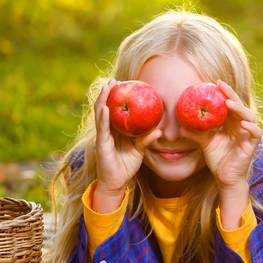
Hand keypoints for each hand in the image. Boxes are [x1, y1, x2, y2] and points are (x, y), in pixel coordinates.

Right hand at [94, 79, 161, 199]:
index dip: (117, 96)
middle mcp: (107, 130)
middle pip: (105, 107)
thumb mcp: (140, 150)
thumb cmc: (127, 165)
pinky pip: (102, 128)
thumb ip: (147, 139)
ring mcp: (103, 136)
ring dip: (103, 99)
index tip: (123, 83)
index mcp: (116, 130)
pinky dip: (103, 117)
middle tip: (113, 79)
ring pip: (101, 114)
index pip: (115, 109)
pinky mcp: (101, 144)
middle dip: (108, 93)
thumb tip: (161, 131)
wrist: (117, 182)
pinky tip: (105, 108)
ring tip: (107, 86)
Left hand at [180, 80, 262, 192]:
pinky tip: (242, 124)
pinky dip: (251, 127)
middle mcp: (240, 125)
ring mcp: (247, 134)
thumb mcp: (204, 143)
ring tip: (229, 104)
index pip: (229, 103)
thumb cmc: (217, 158)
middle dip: (231, 95)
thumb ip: (196, 133)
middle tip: (221, 86)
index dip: (224, 93)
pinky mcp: (252, 145)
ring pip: (248, 116)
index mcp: (230, 122)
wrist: (225, 177)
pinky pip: (255, 133)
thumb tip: (180, 128)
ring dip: (240, 109)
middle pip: (239, 106)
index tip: (215, 83)